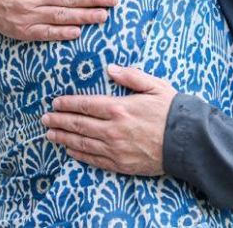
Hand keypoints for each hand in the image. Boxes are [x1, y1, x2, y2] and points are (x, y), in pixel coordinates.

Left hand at [42, 65, 176, 175]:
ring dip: (64, 138)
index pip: (86, 105)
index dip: (68, 104)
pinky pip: (94, 160)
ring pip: (82, 143)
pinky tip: (70, 150)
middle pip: (78, 125)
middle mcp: (112, 129)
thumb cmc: (172, 110)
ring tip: (50, 134)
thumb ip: (131, 76)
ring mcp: (115, 148)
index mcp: (119, 107)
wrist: (187, 141)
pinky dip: (79, 154)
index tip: (55, 103)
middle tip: (44, 119)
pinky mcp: (121, 163)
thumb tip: (109, 68)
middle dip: (59, 121)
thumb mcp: (154, 86)